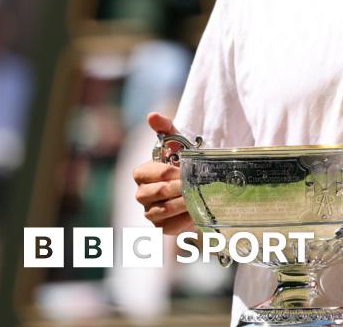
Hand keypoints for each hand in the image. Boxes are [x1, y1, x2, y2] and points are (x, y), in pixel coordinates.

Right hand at [132, 112, 193, 234]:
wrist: (200, 185)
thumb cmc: (185, 162)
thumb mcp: (179, 143)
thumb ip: (166, 128)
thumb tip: (152, 115)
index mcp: (142, 173)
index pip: (147, 173)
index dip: (167, 173)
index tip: (184, 171)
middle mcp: (142, 194)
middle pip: (154, 193)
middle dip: (176, 188)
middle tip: (194, 185)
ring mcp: (150, 212)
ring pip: (160, 212)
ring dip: (180, 205)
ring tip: (196, 199)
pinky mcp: (162, 227)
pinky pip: (169, 227)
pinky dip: (183, 221)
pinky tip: (195, 213)